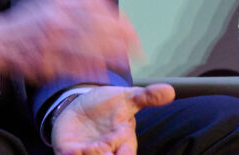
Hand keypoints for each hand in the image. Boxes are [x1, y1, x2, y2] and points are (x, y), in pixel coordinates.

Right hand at [0, 0, 139, 84]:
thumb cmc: (26, 19)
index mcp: (60, 1)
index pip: (97, 6)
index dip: (117, 18)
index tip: (131, 30)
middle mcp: (56, 18)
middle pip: (96, 26)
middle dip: (121, 38)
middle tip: (137, 48)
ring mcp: (50, 41)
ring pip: (87, 48)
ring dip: (110, 56)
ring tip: (126, 62)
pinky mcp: (44, 61)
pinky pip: (71, 66)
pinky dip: (89, 70)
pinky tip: (102, 74)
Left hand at [52, 84, 174, 154]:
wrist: (81, 104)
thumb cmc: (109, 106)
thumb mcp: (127, 98)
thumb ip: (147, 97)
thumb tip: (169, 90)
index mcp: (122, 141)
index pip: (127, 154)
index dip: (124, 153)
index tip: (121, 144)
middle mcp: (106, 151)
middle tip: (102, 149)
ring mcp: (87, 152)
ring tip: (86, 150)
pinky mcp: (69, 150)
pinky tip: (72, 150)